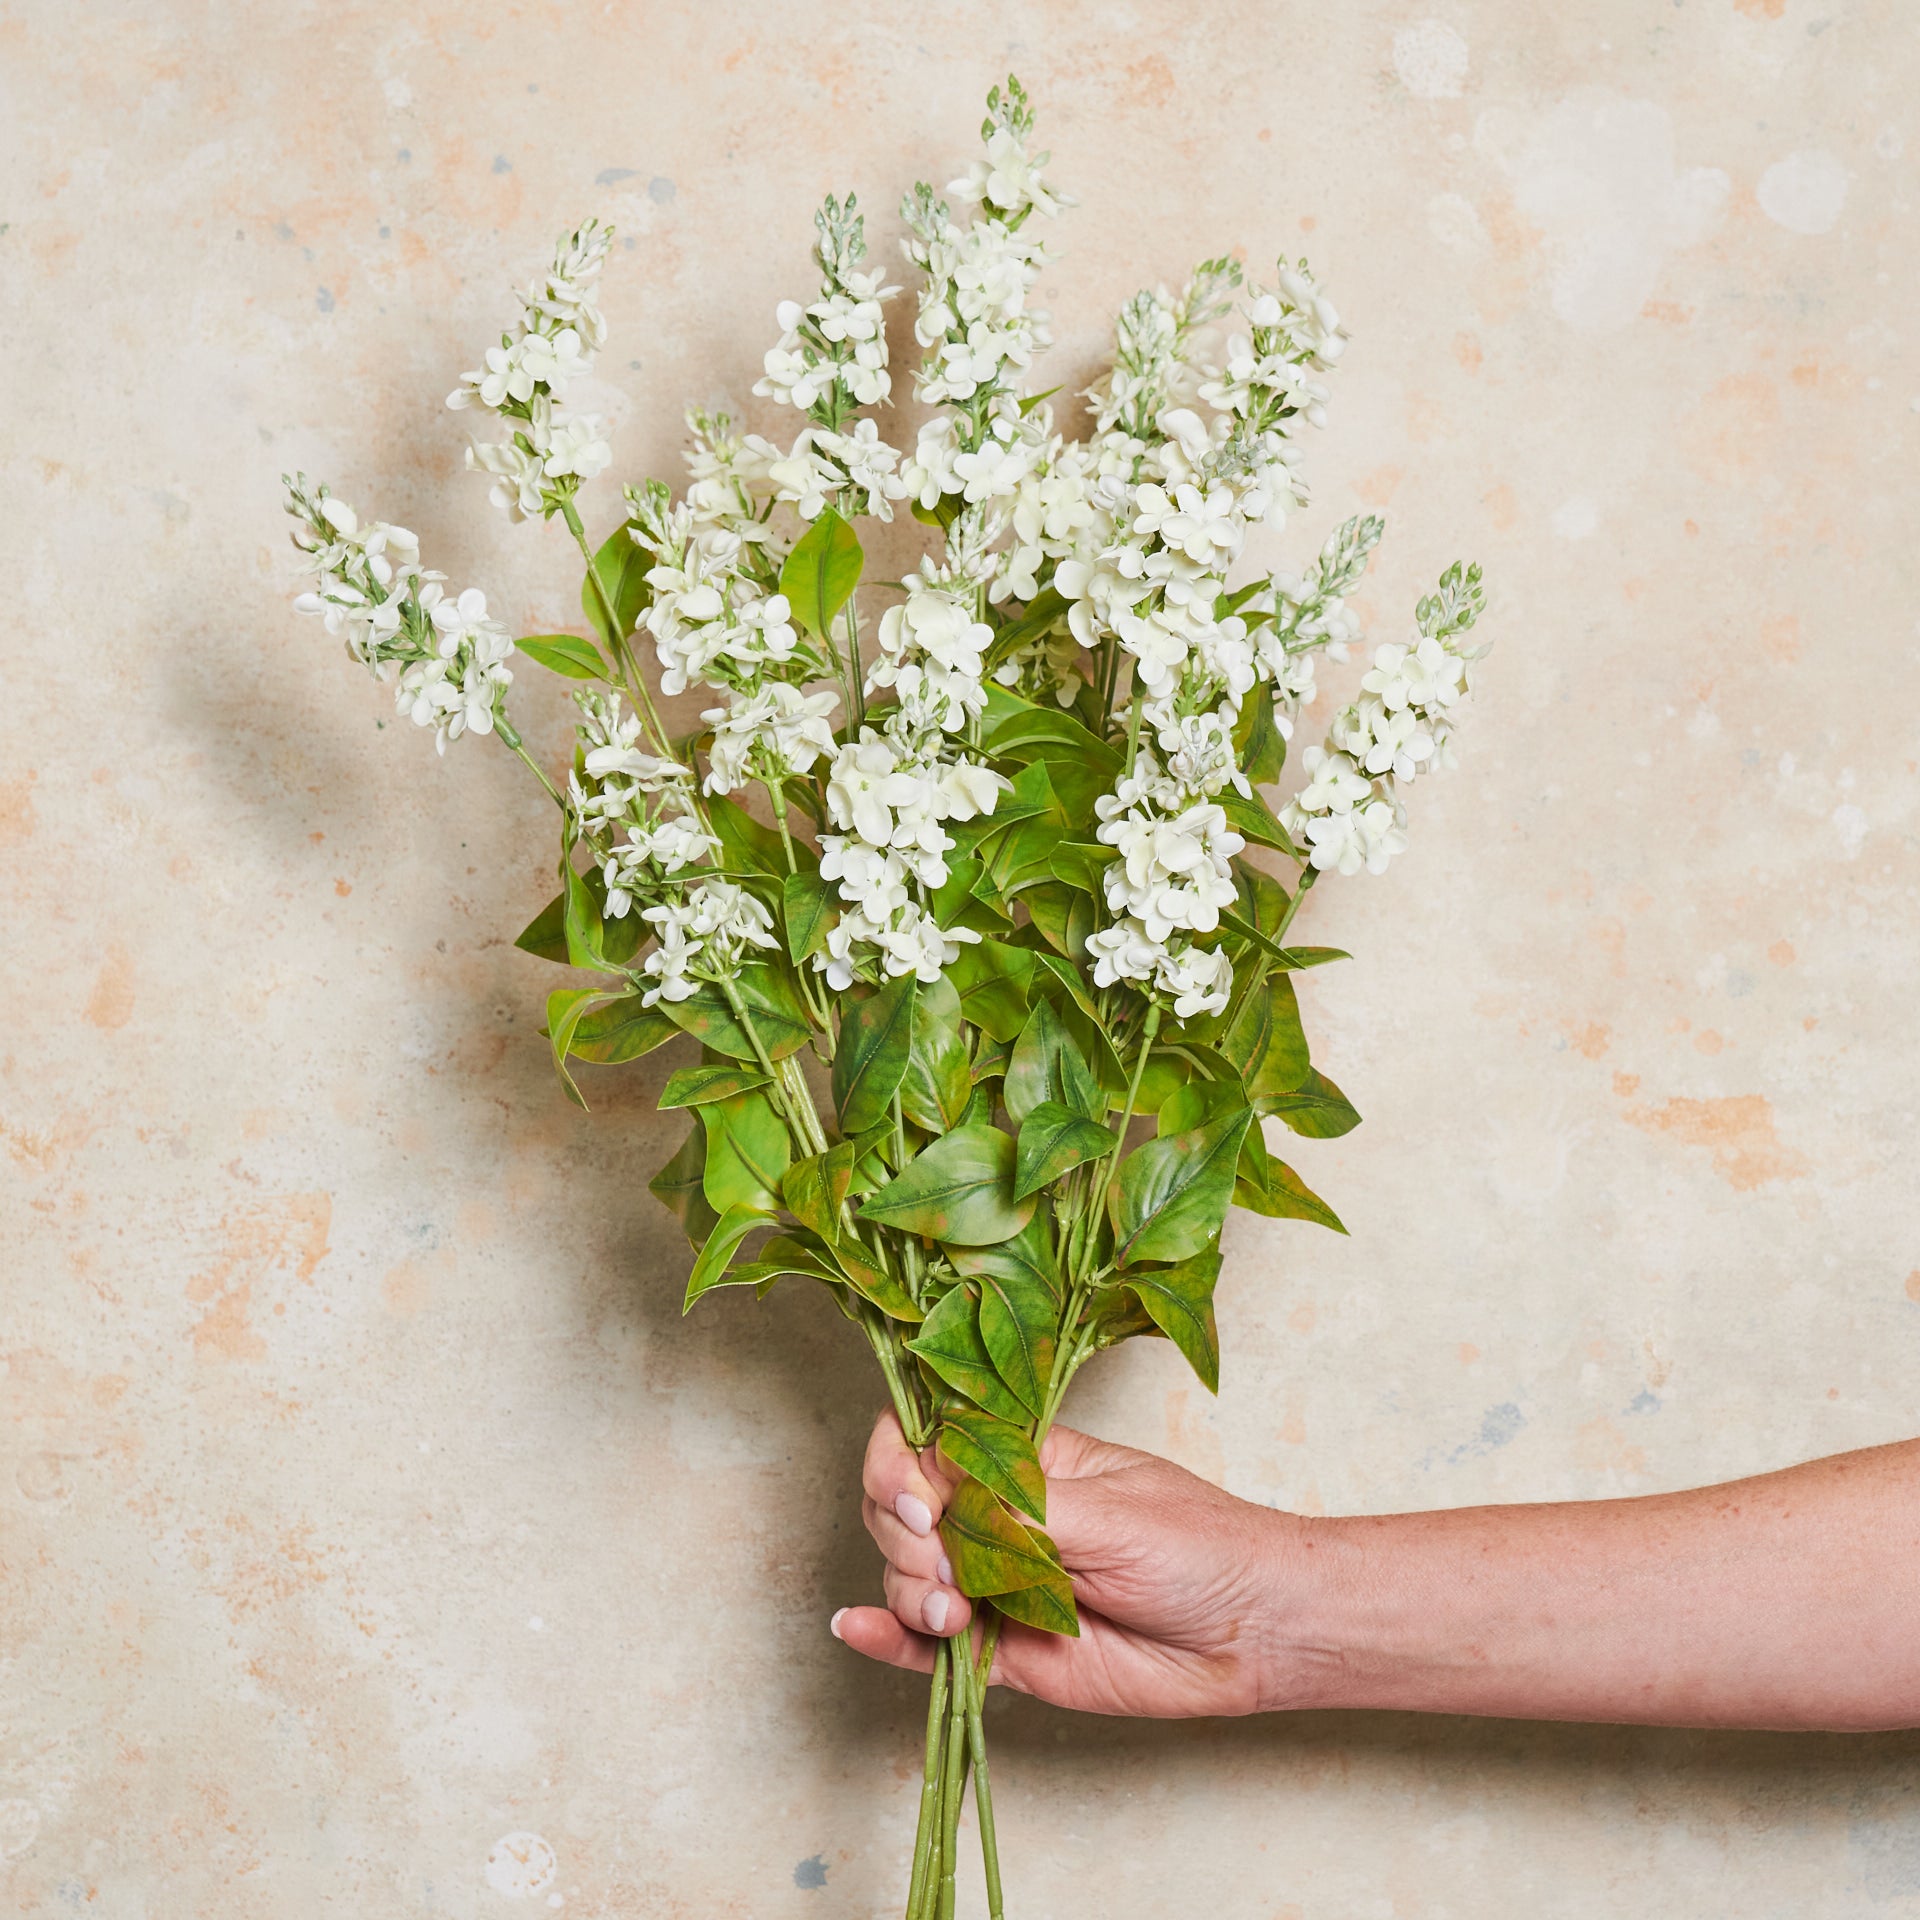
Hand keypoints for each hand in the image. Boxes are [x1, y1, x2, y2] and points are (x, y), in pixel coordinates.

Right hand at [832, 1409, 1305, 1716]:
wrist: (1252, 1632)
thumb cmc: (1199, 1547)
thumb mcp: (1107, 1510)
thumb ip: (1016, 1511)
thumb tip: (937, 1506)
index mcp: (1022, 1459)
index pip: (925, 1440)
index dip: (898, 1465)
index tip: (917, 1500)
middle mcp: (997, 1516)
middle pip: (899, 1507)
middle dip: (901, 1534)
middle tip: (943, 1562)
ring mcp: (996, 1581)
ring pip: (907, 1575)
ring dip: (907, 1590)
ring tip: (955, 1611)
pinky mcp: (1004, 1650)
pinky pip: (928, 1645)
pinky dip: (888, 1637)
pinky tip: (860, 1629)